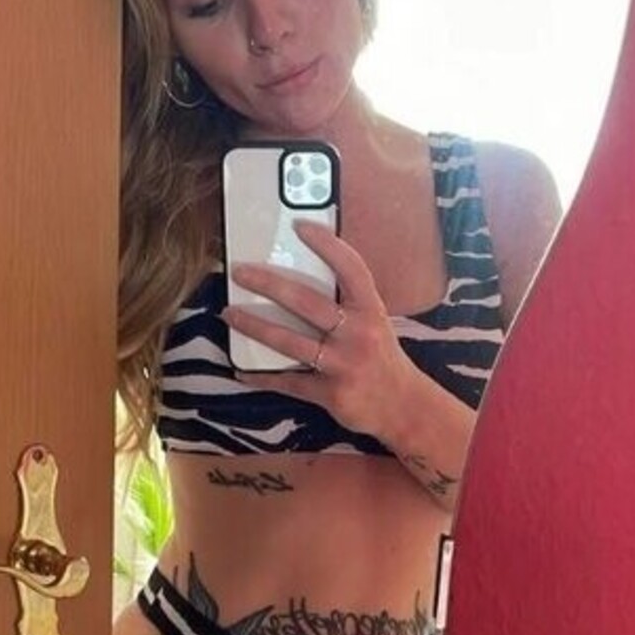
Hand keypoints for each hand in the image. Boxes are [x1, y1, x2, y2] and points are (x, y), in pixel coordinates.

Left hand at [223, 219, 419, 447]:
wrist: (405, 409)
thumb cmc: (383, 361)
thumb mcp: (375, 325)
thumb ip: (348, 306)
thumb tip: (304, 283)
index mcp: (371, 311)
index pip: (350, 268)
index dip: (326, 244)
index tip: (299, 226)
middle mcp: (358, 334)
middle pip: (307, 302)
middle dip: (269, 284)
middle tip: (240, 273)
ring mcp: (344, 365)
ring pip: (290, 342)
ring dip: (255, 326)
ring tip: (230, 314)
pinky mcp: (331, 394)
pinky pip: (289, 382)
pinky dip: (263, 377)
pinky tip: (242, 371)